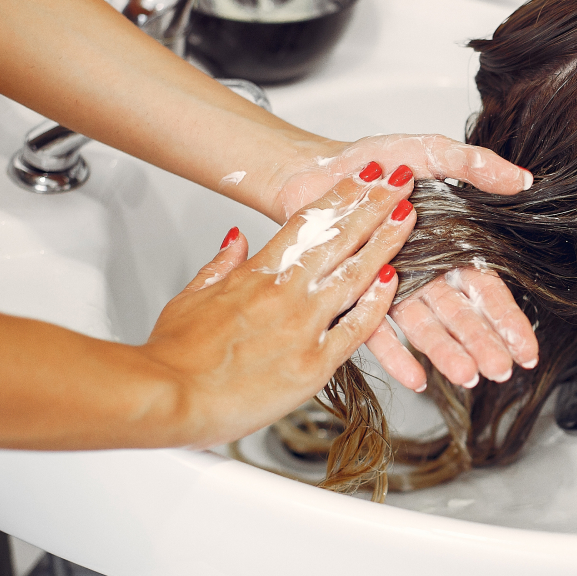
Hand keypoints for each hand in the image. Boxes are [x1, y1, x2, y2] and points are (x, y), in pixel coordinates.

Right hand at [139, 165, 414, 447]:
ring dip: (385, 242)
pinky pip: (356, 329)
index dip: (340, 196)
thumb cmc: (174, 355)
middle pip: (339, 239)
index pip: (307, 223)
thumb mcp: (191, 297)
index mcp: (256, 275)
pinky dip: (377, 303)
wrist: (168, 397)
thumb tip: (236, 239)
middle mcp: (284, 294)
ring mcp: (303, 327)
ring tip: (408, 216)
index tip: (364, 178)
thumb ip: (220, 265)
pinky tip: (396, 280)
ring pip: (355, 275)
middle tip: (401, 181)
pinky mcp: (314, 364)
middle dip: (374, 206)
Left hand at [266, 135, 538, 393]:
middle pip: (459, 314)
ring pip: (423, 326)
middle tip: (502, 369)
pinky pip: (374, 330)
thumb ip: (476, 166)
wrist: (317, 168)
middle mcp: (423, 272)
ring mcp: (390, 287)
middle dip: (483, 343)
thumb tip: (521, 179)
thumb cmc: (377, 162)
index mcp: (449, 244)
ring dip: (446, 352)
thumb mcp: (433, 155)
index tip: (526, 347)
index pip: (485, 288)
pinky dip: (395, 354)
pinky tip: (414, 378)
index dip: (507, 317)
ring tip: (467, 376)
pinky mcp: (355, 295)